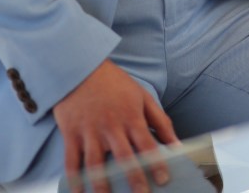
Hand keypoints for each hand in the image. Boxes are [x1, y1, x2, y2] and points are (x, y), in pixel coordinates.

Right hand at [52, 60, 178, 192]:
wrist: (82, 67)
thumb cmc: (115, 84)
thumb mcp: (142, 96)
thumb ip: (160, 121)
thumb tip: (176, 145)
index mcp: (130, 116)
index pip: (147, 144)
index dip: (156, 163)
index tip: (164, 180)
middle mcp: (111, 126)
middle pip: (124, 157)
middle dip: (134, 179)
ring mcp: (90, 131)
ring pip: (96, 164)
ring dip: (102, 185)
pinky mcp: (71, 133)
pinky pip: (72, 161)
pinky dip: (74, 179)